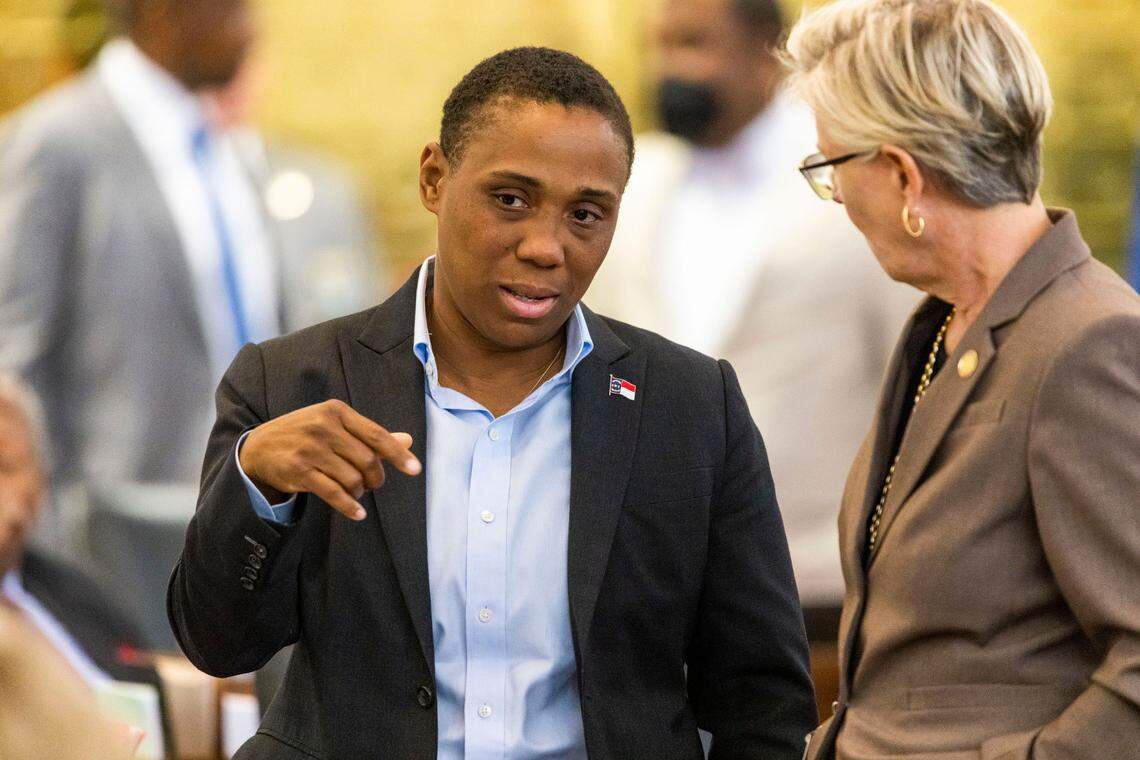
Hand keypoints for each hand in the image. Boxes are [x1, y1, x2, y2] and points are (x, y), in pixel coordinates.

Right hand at [239, 399, 421, 520]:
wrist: (258, 448)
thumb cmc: (305, 435)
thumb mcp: (334, 426)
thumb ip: (369, 435)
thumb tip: (408, 440)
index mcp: (337, 411)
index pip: (376, 434)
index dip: (398, 454)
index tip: (415, 470)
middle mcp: (323, 426)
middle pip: (367, 460)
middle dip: (375, 477)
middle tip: (372, 483)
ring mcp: (310, 448)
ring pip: (352, 478)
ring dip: (360, 491)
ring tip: (356, 491)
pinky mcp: (299, 470)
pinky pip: (334, 493)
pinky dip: (350, 507)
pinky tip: (358, 513)